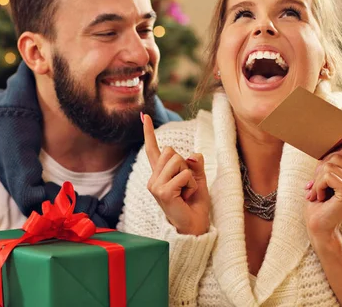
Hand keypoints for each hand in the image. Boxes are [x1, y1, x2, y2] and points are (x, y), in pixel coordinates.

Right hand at [143, 113, 210, 235]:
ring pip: (177, 160)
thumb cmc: (194, 204)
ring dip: (189, 175)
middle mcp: (153, 178)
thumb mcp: (198, 179)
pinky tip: (186, 197)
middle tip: (186, 184)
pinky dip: (192, 185)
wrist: (194, 227)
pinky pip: (184, 174)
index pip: (153, 149)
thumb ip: (195, 164)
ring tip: (186, 192)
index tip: (144, 116)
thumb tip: (191, 154)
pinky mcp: (163, 192)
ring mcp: (155, 185)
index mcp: (160, 174)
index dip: (149, 132)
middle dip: (184, 164)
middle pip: (171, 151)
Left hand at [304, 148, 341, 240]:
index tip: (323, 180)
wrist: (318, 225)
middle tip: (319, 189)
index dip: (325, 162)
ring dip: (318, 180)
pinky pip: (327, 175)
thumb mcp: (323, 175)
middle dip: (320, 171)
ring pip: (329, 165)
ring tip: (320, 194)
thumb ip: (329, 159)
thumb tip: (327, 137)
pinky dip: (317, 186)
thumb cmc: (319, 200)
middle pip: (335, 156)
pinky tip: (320, 198)